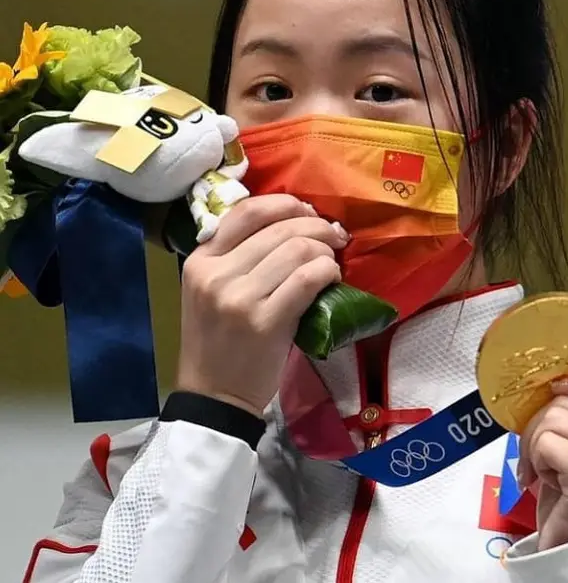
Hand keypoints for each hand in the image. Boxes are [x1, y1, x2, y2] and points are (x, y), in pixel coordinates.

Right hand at [178, 194, 346, 416]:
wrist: (214, 396)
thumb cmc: (218, 340)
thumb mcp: (211, 288)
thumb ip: (237, 254)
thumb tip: (293, 222)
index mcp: (201, 259)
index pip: (247, 211)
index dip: (286, 204)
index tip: (308, 211)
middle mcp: (216, 273)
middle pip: (279, 228)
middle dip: (316, 226)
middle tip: (333, 236)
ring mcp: (239, 298)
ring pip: (297, 249)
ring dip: (324, 250)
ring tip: (330, 261)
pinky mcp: (265, 322)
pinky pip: (307, 279)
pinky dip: (327, 271)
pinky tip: (332, 277)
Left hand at [518, 392, 567, 549]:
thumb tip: (554, 383)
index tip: (560, 386)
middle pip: (567, 401)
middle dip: (539, 426)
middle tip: (538, 458)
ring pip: (553, 418)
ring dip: (536, 446)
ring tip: (548, 473)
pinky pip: (547, 444)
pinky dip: (536, 461)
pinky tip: (549, 484)